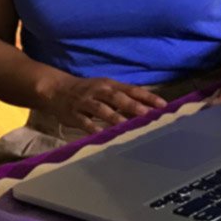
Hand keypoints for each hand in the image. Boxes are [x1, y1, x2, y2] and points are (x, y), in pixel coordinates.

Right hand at [40, 74, 167, 132]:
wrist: (56, 89)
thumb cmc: (88, 91)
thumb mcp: (106, 89)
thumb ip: (125, 98)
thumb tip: (148, 108)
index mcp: (110, 85)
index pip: (132, 89)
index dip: (147, 97)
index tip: (163, 105)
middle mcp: (99, 91)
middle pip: (117, 98)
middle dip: (133, 106)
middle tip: (147, 114)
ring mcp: (86, 102)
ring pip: (102, 109)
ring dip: (115, 117)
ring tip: (127, 126)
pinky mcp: (74, 114)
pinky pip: (84, 122)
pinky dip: (93, 128)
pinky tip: (102, 135)